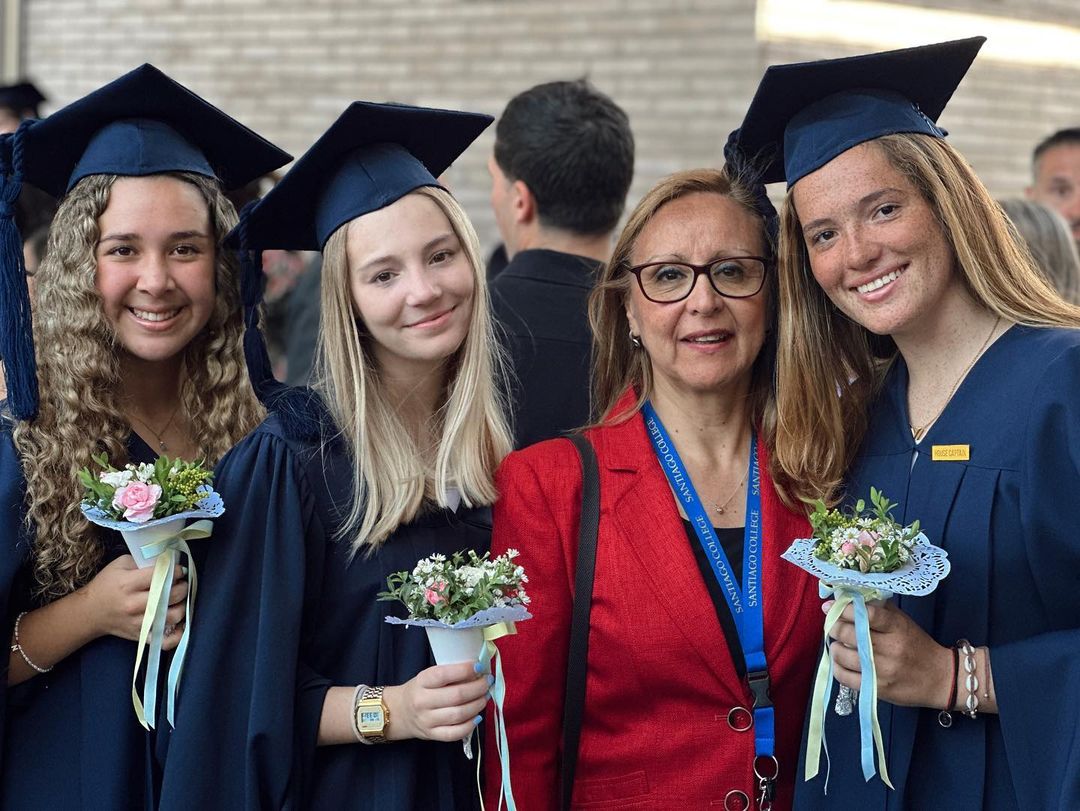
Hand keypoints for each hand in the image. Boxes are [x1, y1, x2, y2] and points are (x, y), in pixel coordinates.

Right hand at [82, 555, 187, 649]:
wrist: (89, 612)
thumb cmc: (106, 585)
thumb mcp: (120, 565)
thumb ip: (143, 561)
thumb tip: (167, 561)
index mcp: (128, 584)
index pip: (161, 576)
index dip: (176, 571)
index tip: (179, 570)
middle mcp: (134, 605)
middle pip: (170, 596)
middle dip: (182, 587)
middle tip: (181, 584)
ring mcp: (138, 623)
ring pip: (172, 616)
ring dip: (182, 607)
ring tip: (179, 600)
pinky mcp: (140, 636)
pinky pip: (164, 641)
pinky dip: (177, 635)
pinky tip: (180, 624)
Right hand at [383, 662, 490, 742]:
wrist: (398, 712)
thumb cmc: (419, 690)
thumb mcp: (428, 676)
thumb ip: (449, 674)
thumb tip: (478, 672)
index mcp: (422, 681)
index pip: (444, 674)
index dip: (465, 670)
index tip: (480, 667)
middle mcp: (422, 701)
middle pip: (456, 696)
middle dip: (478, 688)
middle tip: (488, 682)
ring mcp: (427, 720)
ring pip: (459, 715)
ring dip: (477, 705)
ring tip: (485, 697)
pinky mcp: (432, 735)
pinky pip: (455, 733)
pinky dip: (470, 725)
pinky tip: (477, 716)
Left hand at [825, 599, 951, 707]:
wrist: (940, 679)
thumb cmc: (918, 646)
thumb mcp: (903, 622)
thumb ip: (879, 609)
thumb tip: (849, 597)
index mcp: (896, 628)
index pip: (866, 614)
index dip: (844, 609)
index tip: (831, 606)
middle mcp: (889, 649)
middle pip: (848, 634)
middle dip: (834, 627)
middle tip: (833, 625)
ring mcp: (882, 671)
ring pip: (842, 655)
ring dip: (835, 647)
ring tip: (839, 644)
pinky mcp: (876, 689)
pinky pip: (844, 677)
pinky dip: (837, 667)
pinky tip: (841, 661)